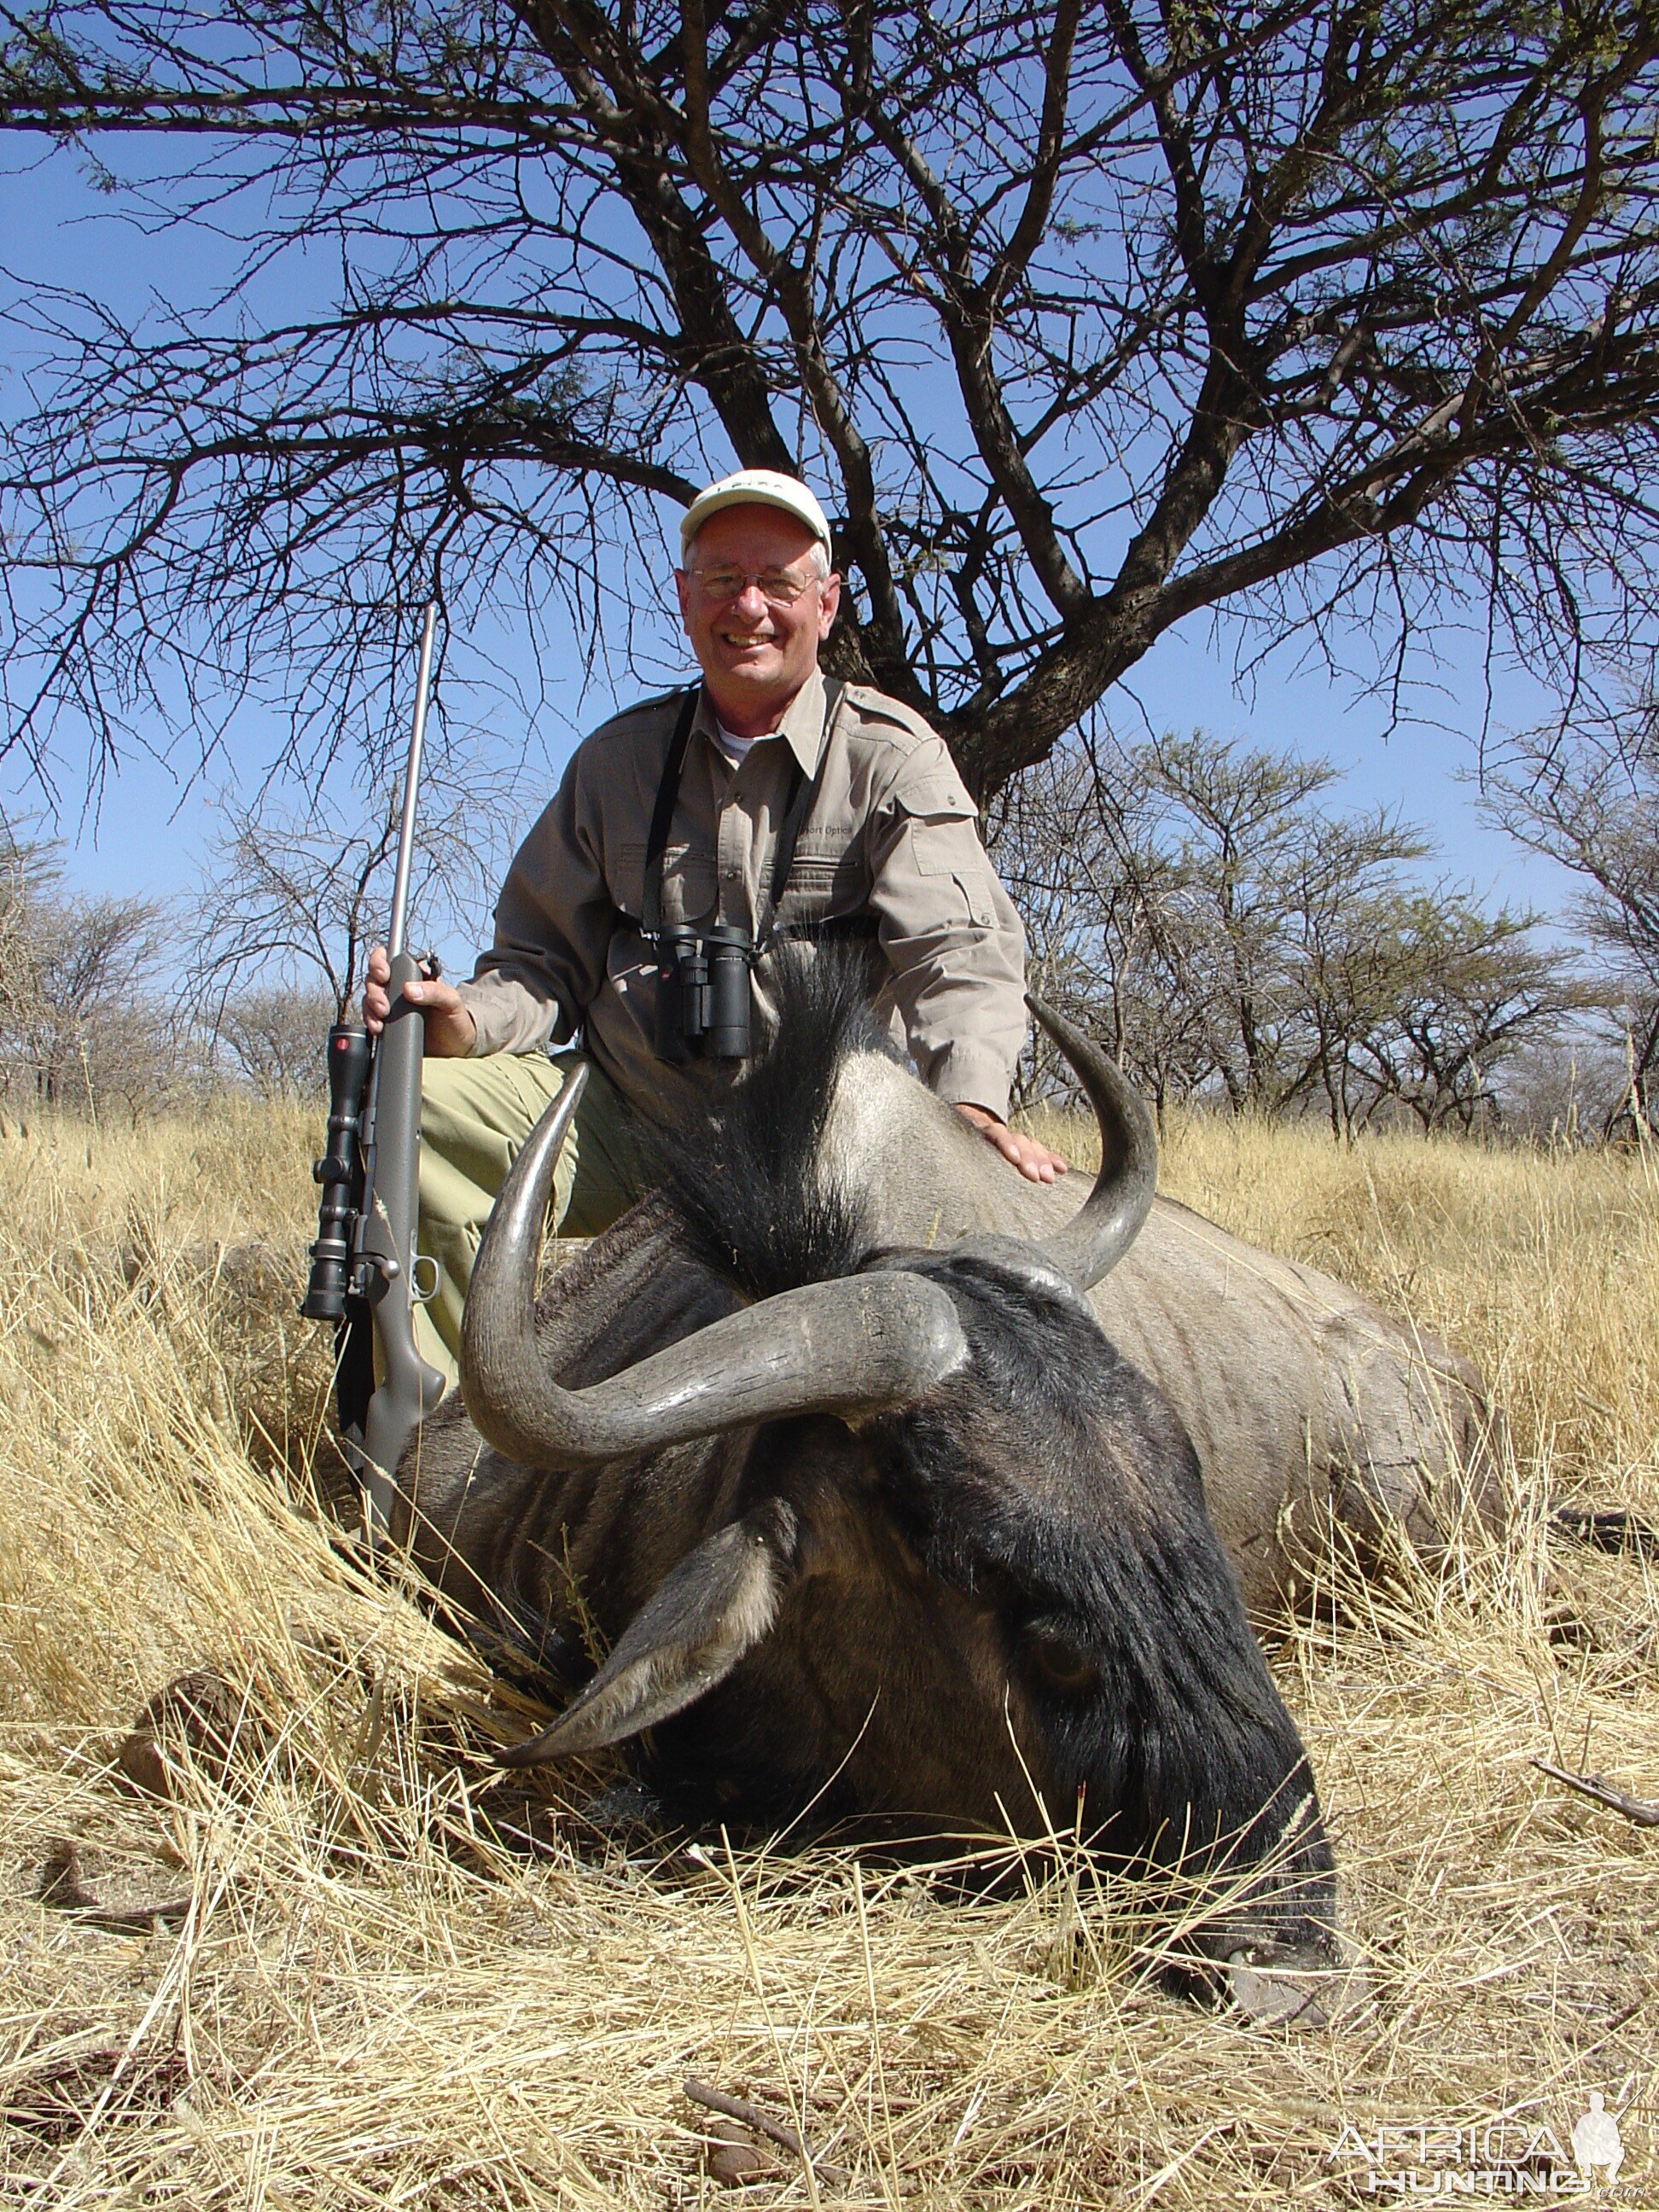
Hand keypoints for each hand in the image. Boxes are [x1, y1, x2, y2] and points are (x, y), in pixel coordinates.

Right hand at [364, 944, 477, 1056]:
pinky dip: (370, 1021)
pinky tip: (377, 1028)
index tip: (383, 975)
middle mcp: (398, 987)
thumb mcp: (451, 1002)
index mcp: (413, 975)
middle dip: (374, 991)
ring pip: (369, 998)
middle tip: (383, 1007)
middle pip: (374, 979)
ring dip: (370, 1008)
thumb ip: (434, 992)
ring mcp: (392, 1005)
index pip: (388, 958)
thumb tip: (408, 989)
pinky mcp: (388, 1022)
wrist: (455, 1047)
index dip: (379, 962)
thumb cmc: (456, 1018)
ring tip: (380, 1021)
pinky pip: (371, 1017)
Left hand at [953, 1101, 1069, 1184]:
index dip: (1006, 1144)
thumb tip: (946, 1186)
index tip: (1014, 1158)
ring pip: (1032, 1145)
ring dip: (1043, 1161)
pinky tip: (1063, 1169)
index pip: (996, 1134)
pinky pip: (1042, 1152)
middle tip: (1036, 1176)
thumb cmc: (956, 1156)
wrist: (961, 1137)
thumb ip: (953, 1168)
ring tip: (1049, 1178)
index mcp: (979, 1135)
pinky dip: (1052, 1160)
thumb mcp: (952, 1158)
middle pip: (1019, 1140)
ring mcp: (1013, 1141)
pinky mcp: (1024, 1150)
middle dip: (1030, 1158)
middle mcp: (999, 1136)